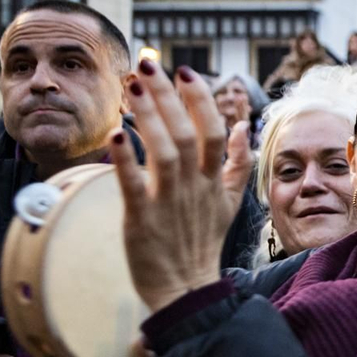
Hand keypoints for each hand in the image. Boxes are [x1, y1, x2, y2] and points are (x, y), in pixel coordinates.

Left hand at [112, 61, 251, 311]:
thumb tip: (241, 127)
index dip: (201, 100)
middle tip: (148, 66)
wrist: (185, 290)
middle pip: (187, 133)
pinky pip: (133, 186)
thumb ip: (237, 164)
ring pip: (164, 152)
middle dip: (167, 96)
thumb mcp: (229, 202)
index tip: (184, 72)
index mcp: (214, 181)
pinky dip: (125, 161)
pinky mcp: (141, 220)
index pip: (214, 131)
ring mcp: (168, 203)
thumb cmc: (201, 243)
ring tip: (132, 86)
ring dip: (147, 117)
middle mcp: (194, 188)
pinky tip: (115, 135)